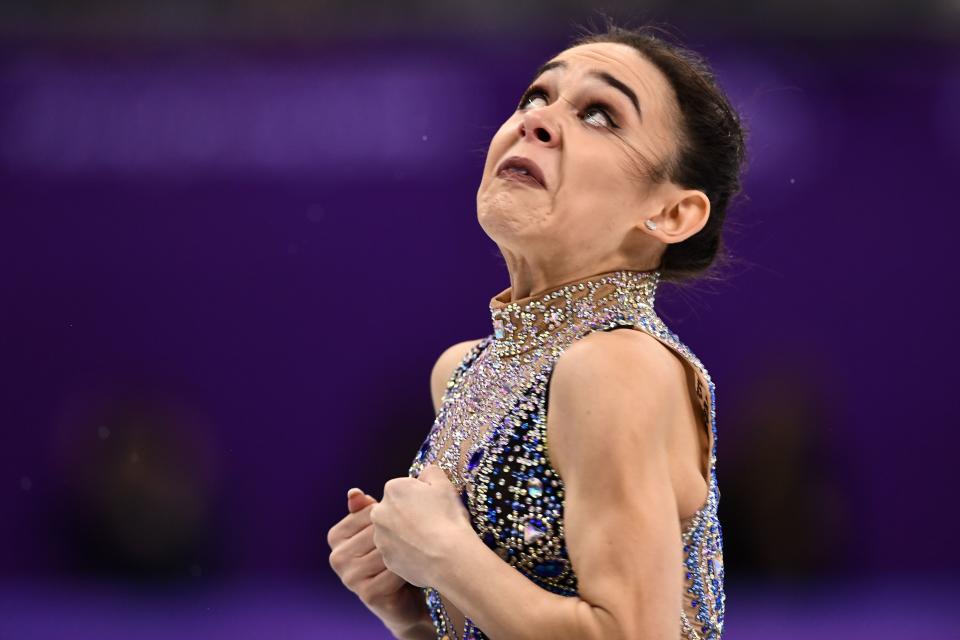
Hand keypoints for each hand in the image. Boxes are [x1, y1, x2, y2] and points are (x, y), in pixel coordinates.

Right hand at [327, 487, 429, 631]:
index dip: (392, 516)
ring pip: (387, 549)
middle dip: (401, 532)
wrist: (405, 598)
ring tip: (419, 549)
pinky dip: (409, 567)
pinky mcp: (368, 593)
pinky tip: (415, 568)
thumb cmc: (393, 556)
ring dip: (407, 549)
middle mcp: (337, 557)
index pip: (368, 513)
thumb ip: (366, 510)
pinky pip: (395, 570)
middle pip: (377, 531)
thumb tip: (353, 492)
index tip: (405, 521)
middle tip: (419, 534)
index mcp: (336, 536)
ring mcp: (350, 577)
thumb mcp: (379, 529)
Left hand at [369, 464, 473, 588]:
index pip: (404, 489)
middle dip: (408, 514)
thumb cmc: (447, 518)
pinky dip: (407, 552)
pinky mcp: (386, 559)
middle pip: (394, 509)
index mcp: (393, 489)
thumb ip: (431, 472)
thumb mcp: (445, 485)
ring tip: (429, 541)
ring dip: (405, 533)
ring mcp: (380, 537)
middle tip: (431, 523)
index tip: (433, 506)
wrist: (448, 558)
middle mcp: (379, 512)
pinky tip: (424, 554)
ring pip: (393, 531)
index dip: (421, 497)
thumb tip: (426, 475)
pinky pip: (396, 552)